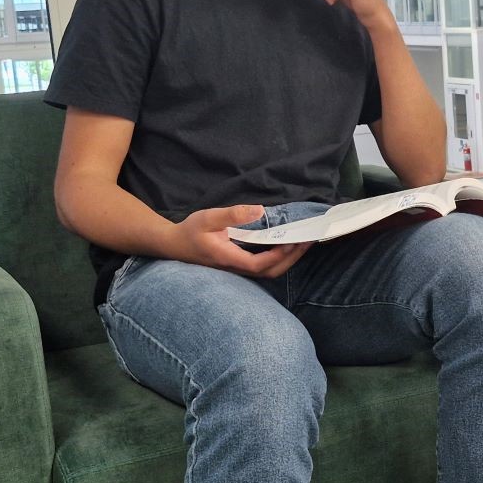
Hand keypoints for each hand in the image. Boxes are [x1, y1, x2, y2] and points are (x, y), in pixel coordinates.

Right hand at [167, 205, 309, 278]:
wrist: (173, 245)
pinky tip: (286, 246)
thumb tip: (259, 210)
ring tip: (302, 243)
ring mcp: (237, 270)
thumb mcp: (208, 218)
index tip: (294, 241)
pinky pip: (263, 267)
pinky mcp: (238, 266)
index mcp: (228, 258)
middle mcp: (235, 268)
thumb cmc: (190, 231)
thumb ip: (232, 214)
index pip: (259, 264)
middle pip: (270, 272)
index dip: (279, 255)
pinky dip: (279, 259)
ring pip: (268, 272)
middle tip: (308, 241)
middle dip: (292, 259)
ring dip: (288, 260)